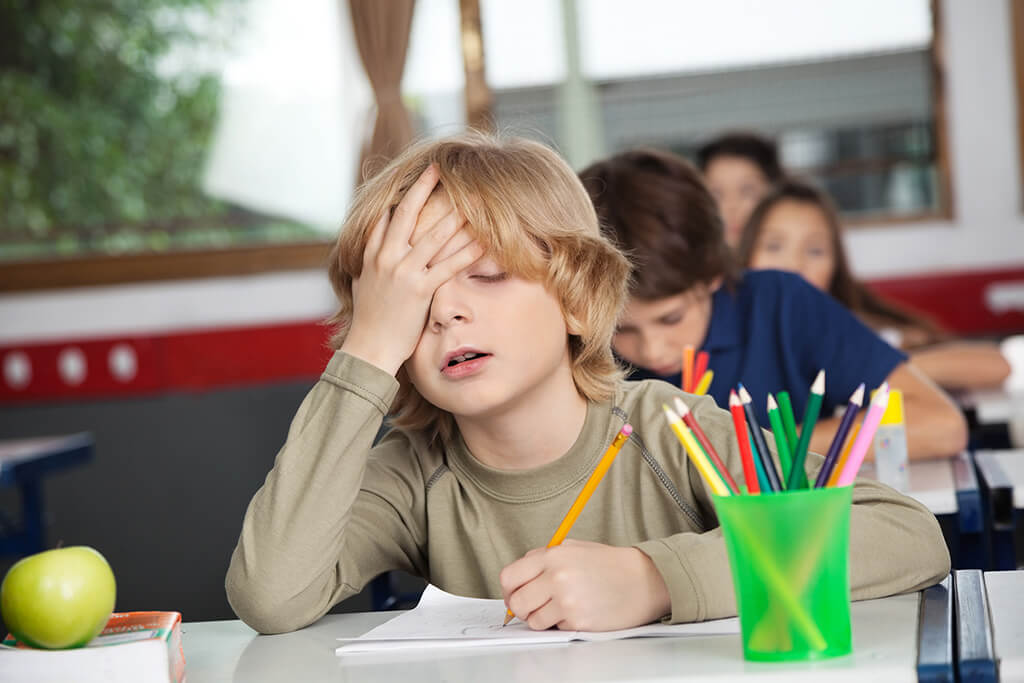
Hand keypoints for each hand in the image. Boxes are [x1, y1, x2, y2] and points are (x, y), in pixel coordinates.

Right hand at [341, 165, 483, 374]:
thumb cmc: (368, 319)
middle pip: (408, 214)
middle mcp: (387, 258)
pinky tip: (483, 241)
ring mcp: (403, 273)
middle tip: (439, 168)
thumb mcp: (362, 281)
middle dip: (424, 189)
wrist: (368, 348)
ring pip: (434, 236)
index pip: (388, 215)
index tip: (423, 177)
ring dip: (455, 216)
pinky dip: (467, 252)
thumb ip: (370, 255)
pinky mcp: (420, 290)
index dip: (406, 194)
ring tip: (472, 200)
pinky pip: (449, 266)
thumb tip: (377, 234)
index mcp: (373, 254)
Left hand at [499, 540, 670, 630]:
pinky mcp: (578, 621)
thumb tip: (518, 577)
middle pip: (516, 602)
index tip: (514, 594)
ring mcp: (566, 601)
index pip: (509, 577)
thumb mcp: (572, 548)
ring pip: (533, 620)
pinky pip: (556, 628)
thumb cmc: (610, 564)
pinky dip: (562, 623)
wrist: (643, 580)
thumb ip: (542, 559)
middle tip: (533, 605)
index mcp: (551, 556)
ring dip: (542, 617)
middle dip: (522, 607)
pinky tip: (579, 610)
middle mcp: (556, 578)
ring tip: (560, 607)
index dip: (508, 589)